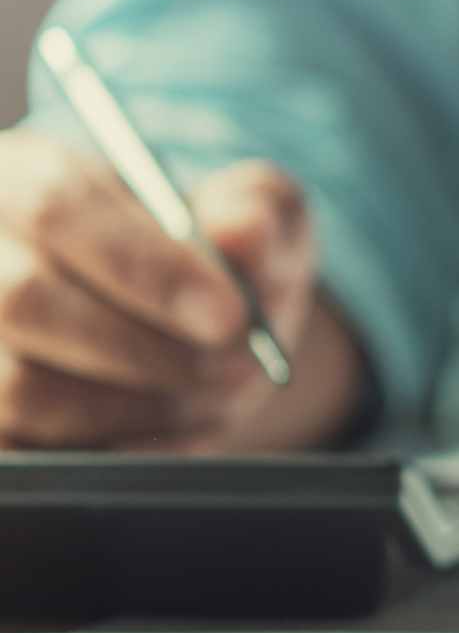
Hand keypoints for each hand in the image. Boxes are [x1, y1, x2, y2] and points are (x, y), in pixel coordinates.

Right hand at [0, 129, 355, 449]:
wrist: (208, 341)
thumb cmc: (223, 264)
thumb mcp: (260, 219)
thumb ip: (260, 211)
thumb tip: (242, 231)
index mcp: (24, 178)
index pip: (57, 208)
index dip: (145, 267)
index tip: (229, 315)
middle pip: (22, 300)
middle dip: (148, 347)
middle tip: (240, 364)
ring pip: (25, 390)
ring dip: (145, 405)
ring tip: (223, 391)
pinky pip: (37, 455)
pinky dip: (127, 451)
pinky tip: (185, 429)